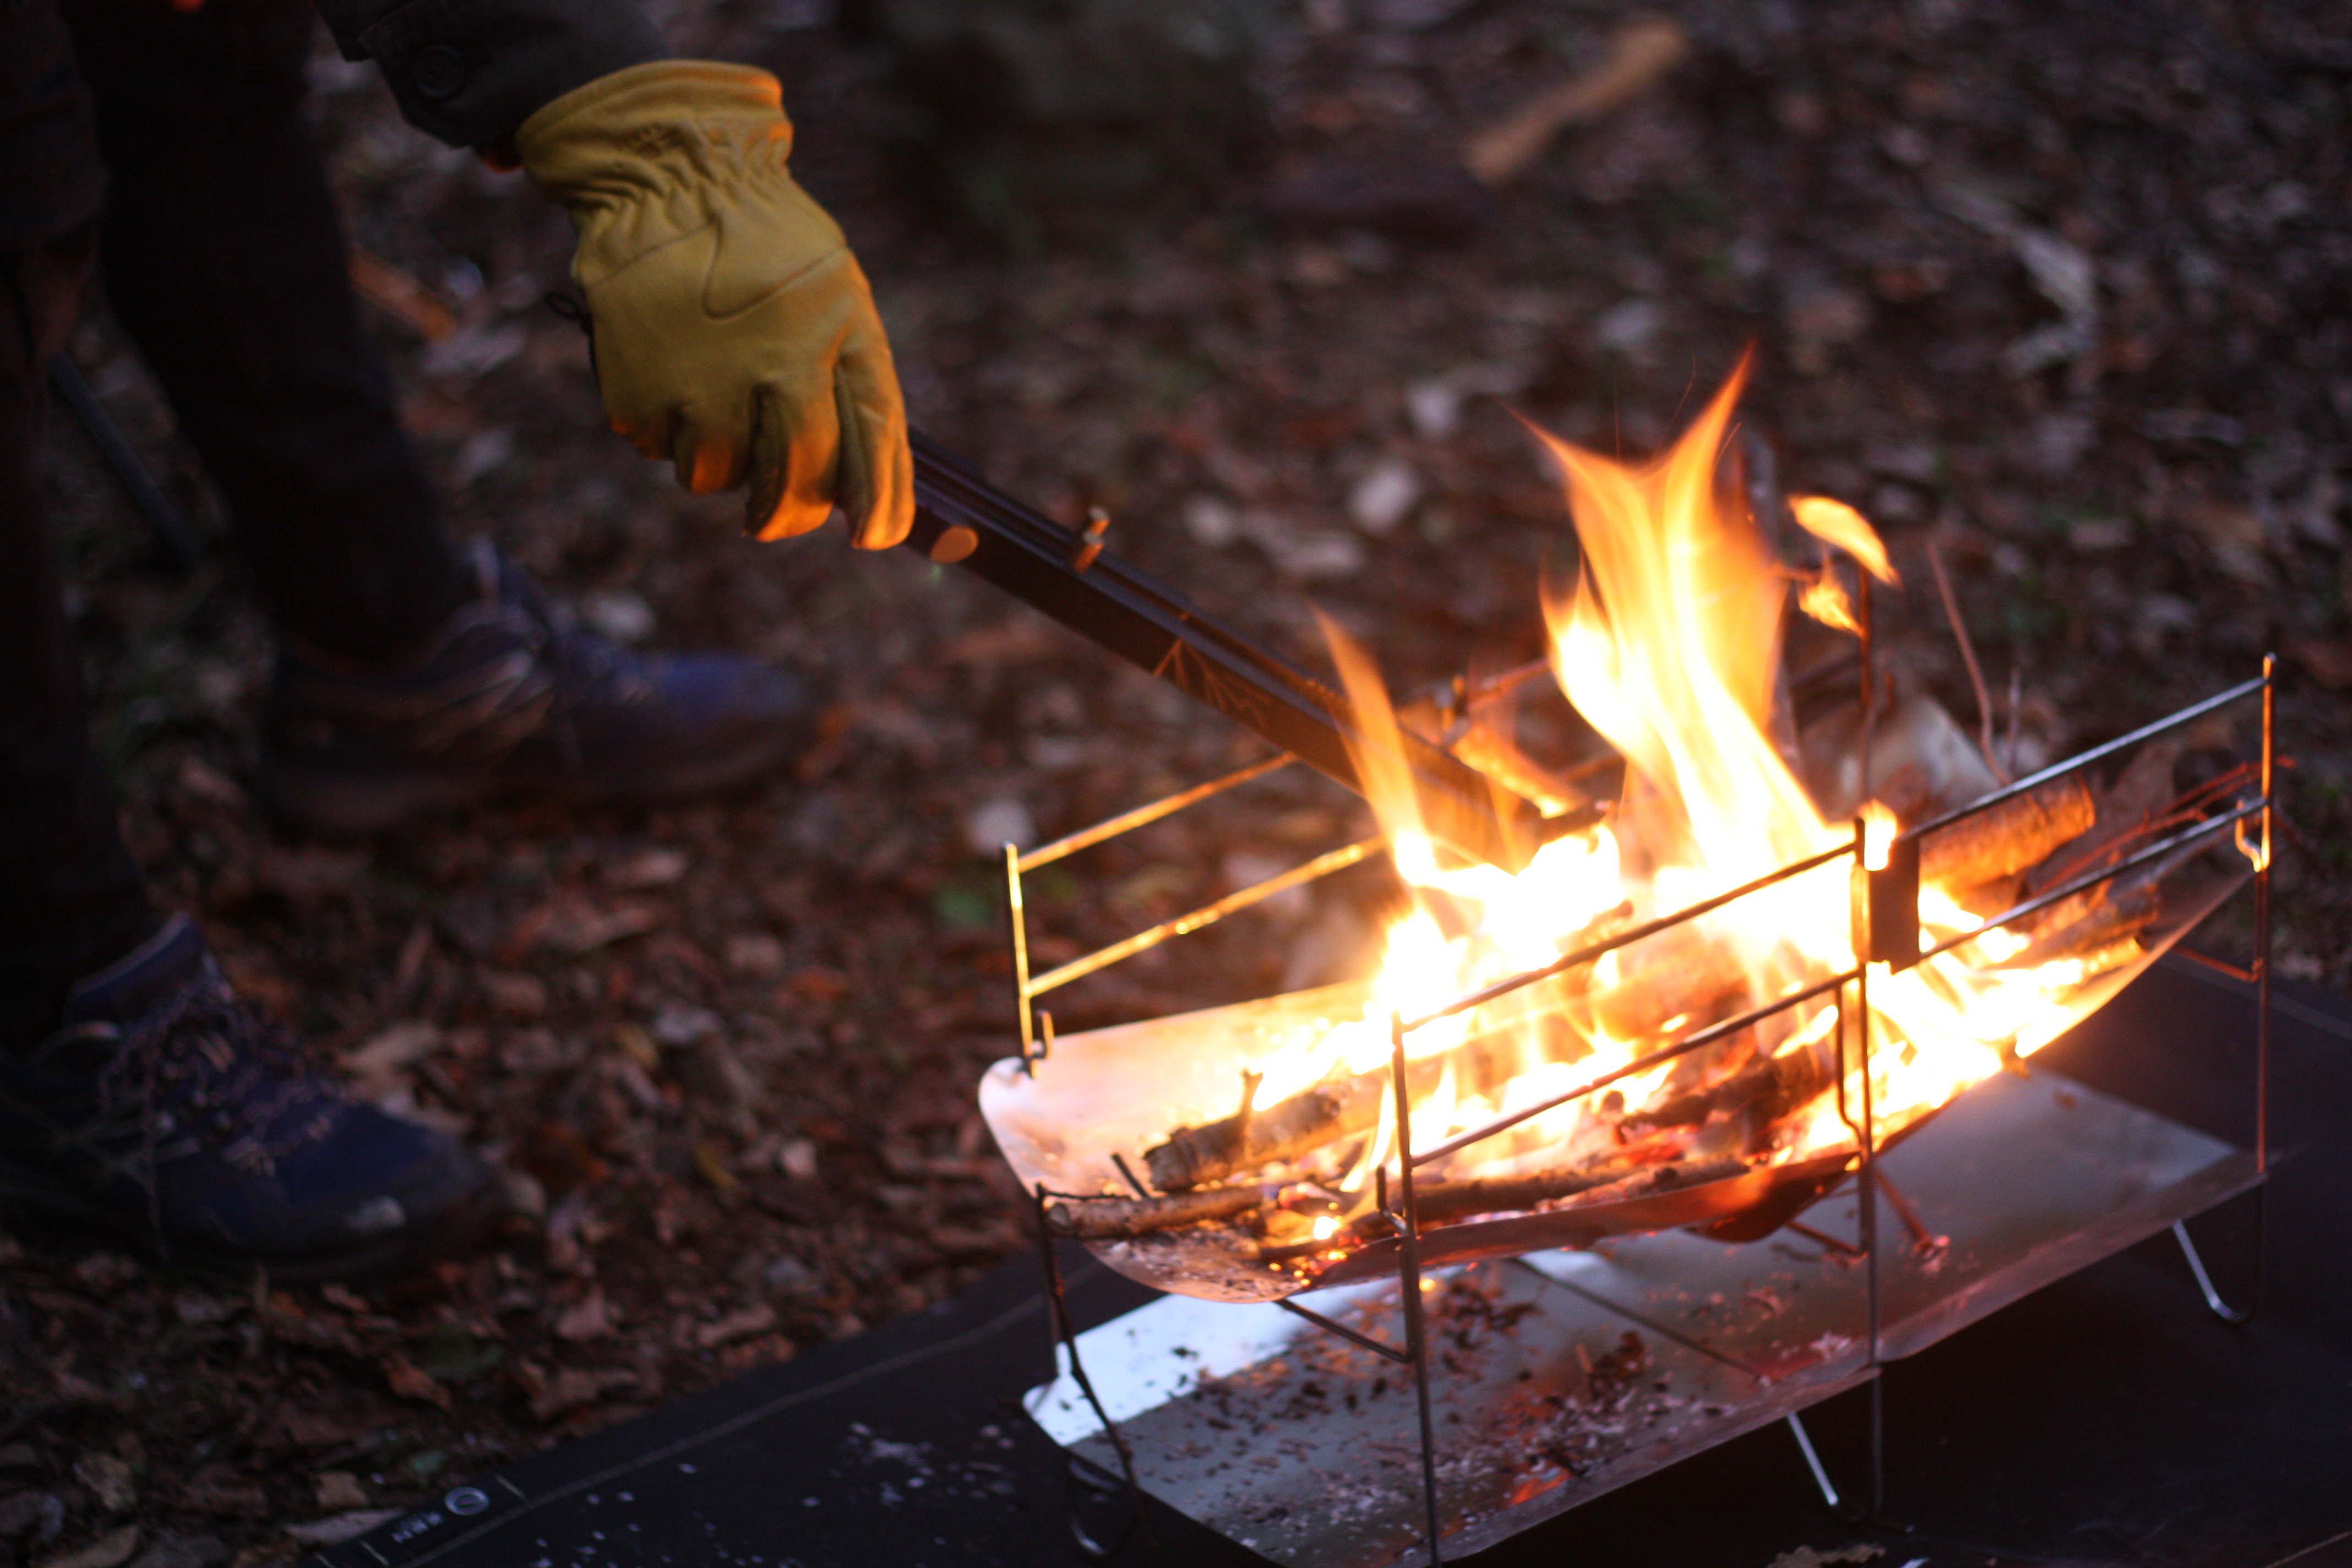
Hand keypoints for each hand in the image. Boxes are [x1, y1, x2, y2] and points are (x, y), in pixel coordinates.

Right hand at [516, 61, 911, 547]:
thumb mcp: (844, 301)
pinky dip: (670, 430)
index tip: (872, 537)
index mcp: (826, 340)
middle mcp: (765, 366)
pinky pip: (658, 449)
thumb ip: (863, 391)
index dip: (878, 505)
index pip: (866, 448)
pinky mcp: (634, 388)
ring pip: (715, 478)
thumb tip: (876, 501)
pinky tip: (677, 374)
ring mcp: (694, 382)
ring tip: (719, 395)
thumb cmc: (773, 250)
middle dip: (791, 509)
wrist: (671, 179)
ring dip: (723, 460)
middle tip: (781, 503)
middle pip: (789, 486)